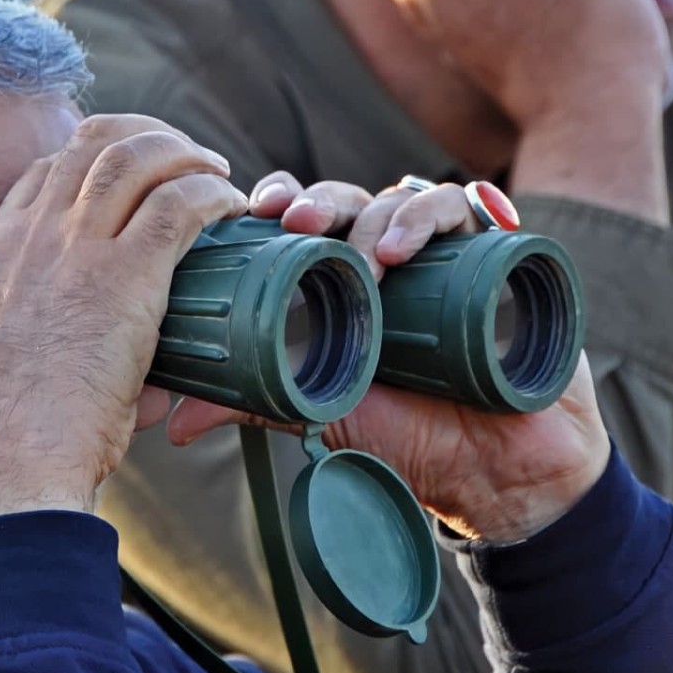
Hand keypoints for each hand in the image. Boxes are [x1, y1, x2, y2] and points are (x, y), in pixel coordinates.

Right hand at [0, 115, 247, 538]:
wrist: (5, 450)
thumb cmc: (11, 430)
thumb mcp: (12, 361)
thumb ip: (60, 346)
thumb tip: (140, 387)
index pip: (46, 170)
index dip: (94, 154)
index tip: (131, 168)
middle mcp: (32, 234)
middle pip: (93, 144)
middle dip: (147, 136)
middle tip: (187, 157)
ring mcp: (75, 248)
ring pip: (135, 158)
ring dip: (184, 154)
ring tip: (217, 171)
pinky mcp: (123, 274)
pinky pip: (177, 205)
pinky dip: (211, 195)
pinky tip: (231, 205)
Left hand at [171, 174, 610, 541]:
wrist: (498, 476)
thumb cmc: (409, 438)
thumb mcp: (323, 413)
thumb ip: (254, 404)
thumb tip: (174, 425)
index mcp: (342, 282)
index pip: (306, 219)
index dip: (280, 202)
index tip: (256, 213)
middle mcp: (390, 260)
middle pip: (349, 200)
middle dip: (321, 202)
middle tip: (298, 223)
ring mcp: (444, 256)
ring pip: (407, 197)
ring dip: (385, 215)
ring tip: (375, 257)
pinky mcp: (498, 257)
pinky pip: (475, 211)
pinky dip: (448, 212)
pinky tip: (423, 242)